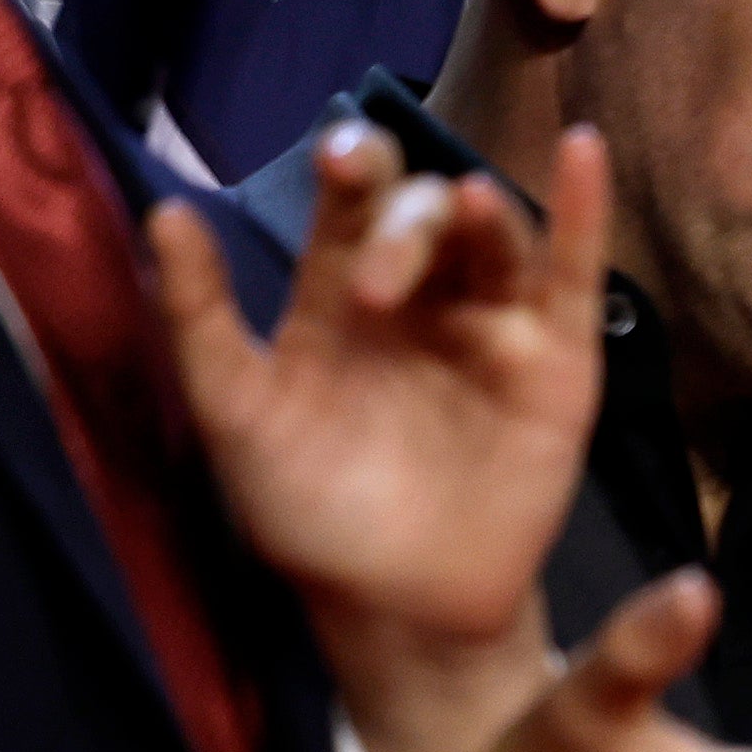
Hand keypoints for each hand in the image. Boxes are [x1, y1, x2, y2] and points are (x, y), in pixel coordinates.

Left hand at [150, 123, 610, 751]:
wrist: (393, 602)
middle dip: (404, 220)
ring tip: (465, 214)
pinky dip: (586, 210)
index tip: (338, 161)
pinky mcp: (559, 364)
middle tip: (376, 282)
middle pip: (426, 213)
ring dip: (477, 216)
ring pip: (497, 235)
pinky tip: (585, 149)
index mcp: (342, 298)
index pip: (350, 209)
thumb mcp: (235, 412)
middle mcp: (424, 298)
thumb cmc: (308, 510)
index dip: (349, 172)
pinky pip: (576, 276)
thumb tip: (165, 212)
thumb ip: (200, 318)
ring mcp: (494, 327)